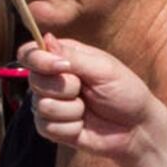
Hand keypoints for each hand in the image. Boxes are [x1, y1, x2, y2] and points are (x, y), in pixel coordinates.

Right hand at [20, 37, 166, 160]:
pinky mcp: (51, 127)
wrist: (136, 128)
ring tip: (87, 109)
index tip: (63, 66)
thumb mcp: (103, 69)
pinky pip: (46, 127)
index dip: (38, 60)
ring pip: (41, 105)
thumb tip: (45, 38)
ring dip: (71, 110)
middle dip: (65, 87)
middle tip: (86, 90)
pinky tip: (83, 125)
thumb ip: (73, 56)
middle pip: (34, 80)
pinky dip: (70, 127)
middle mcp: (52, 79)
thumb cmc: (125, 92)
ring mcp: (50, 104)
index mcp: (62, 57)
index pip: (30, 53)